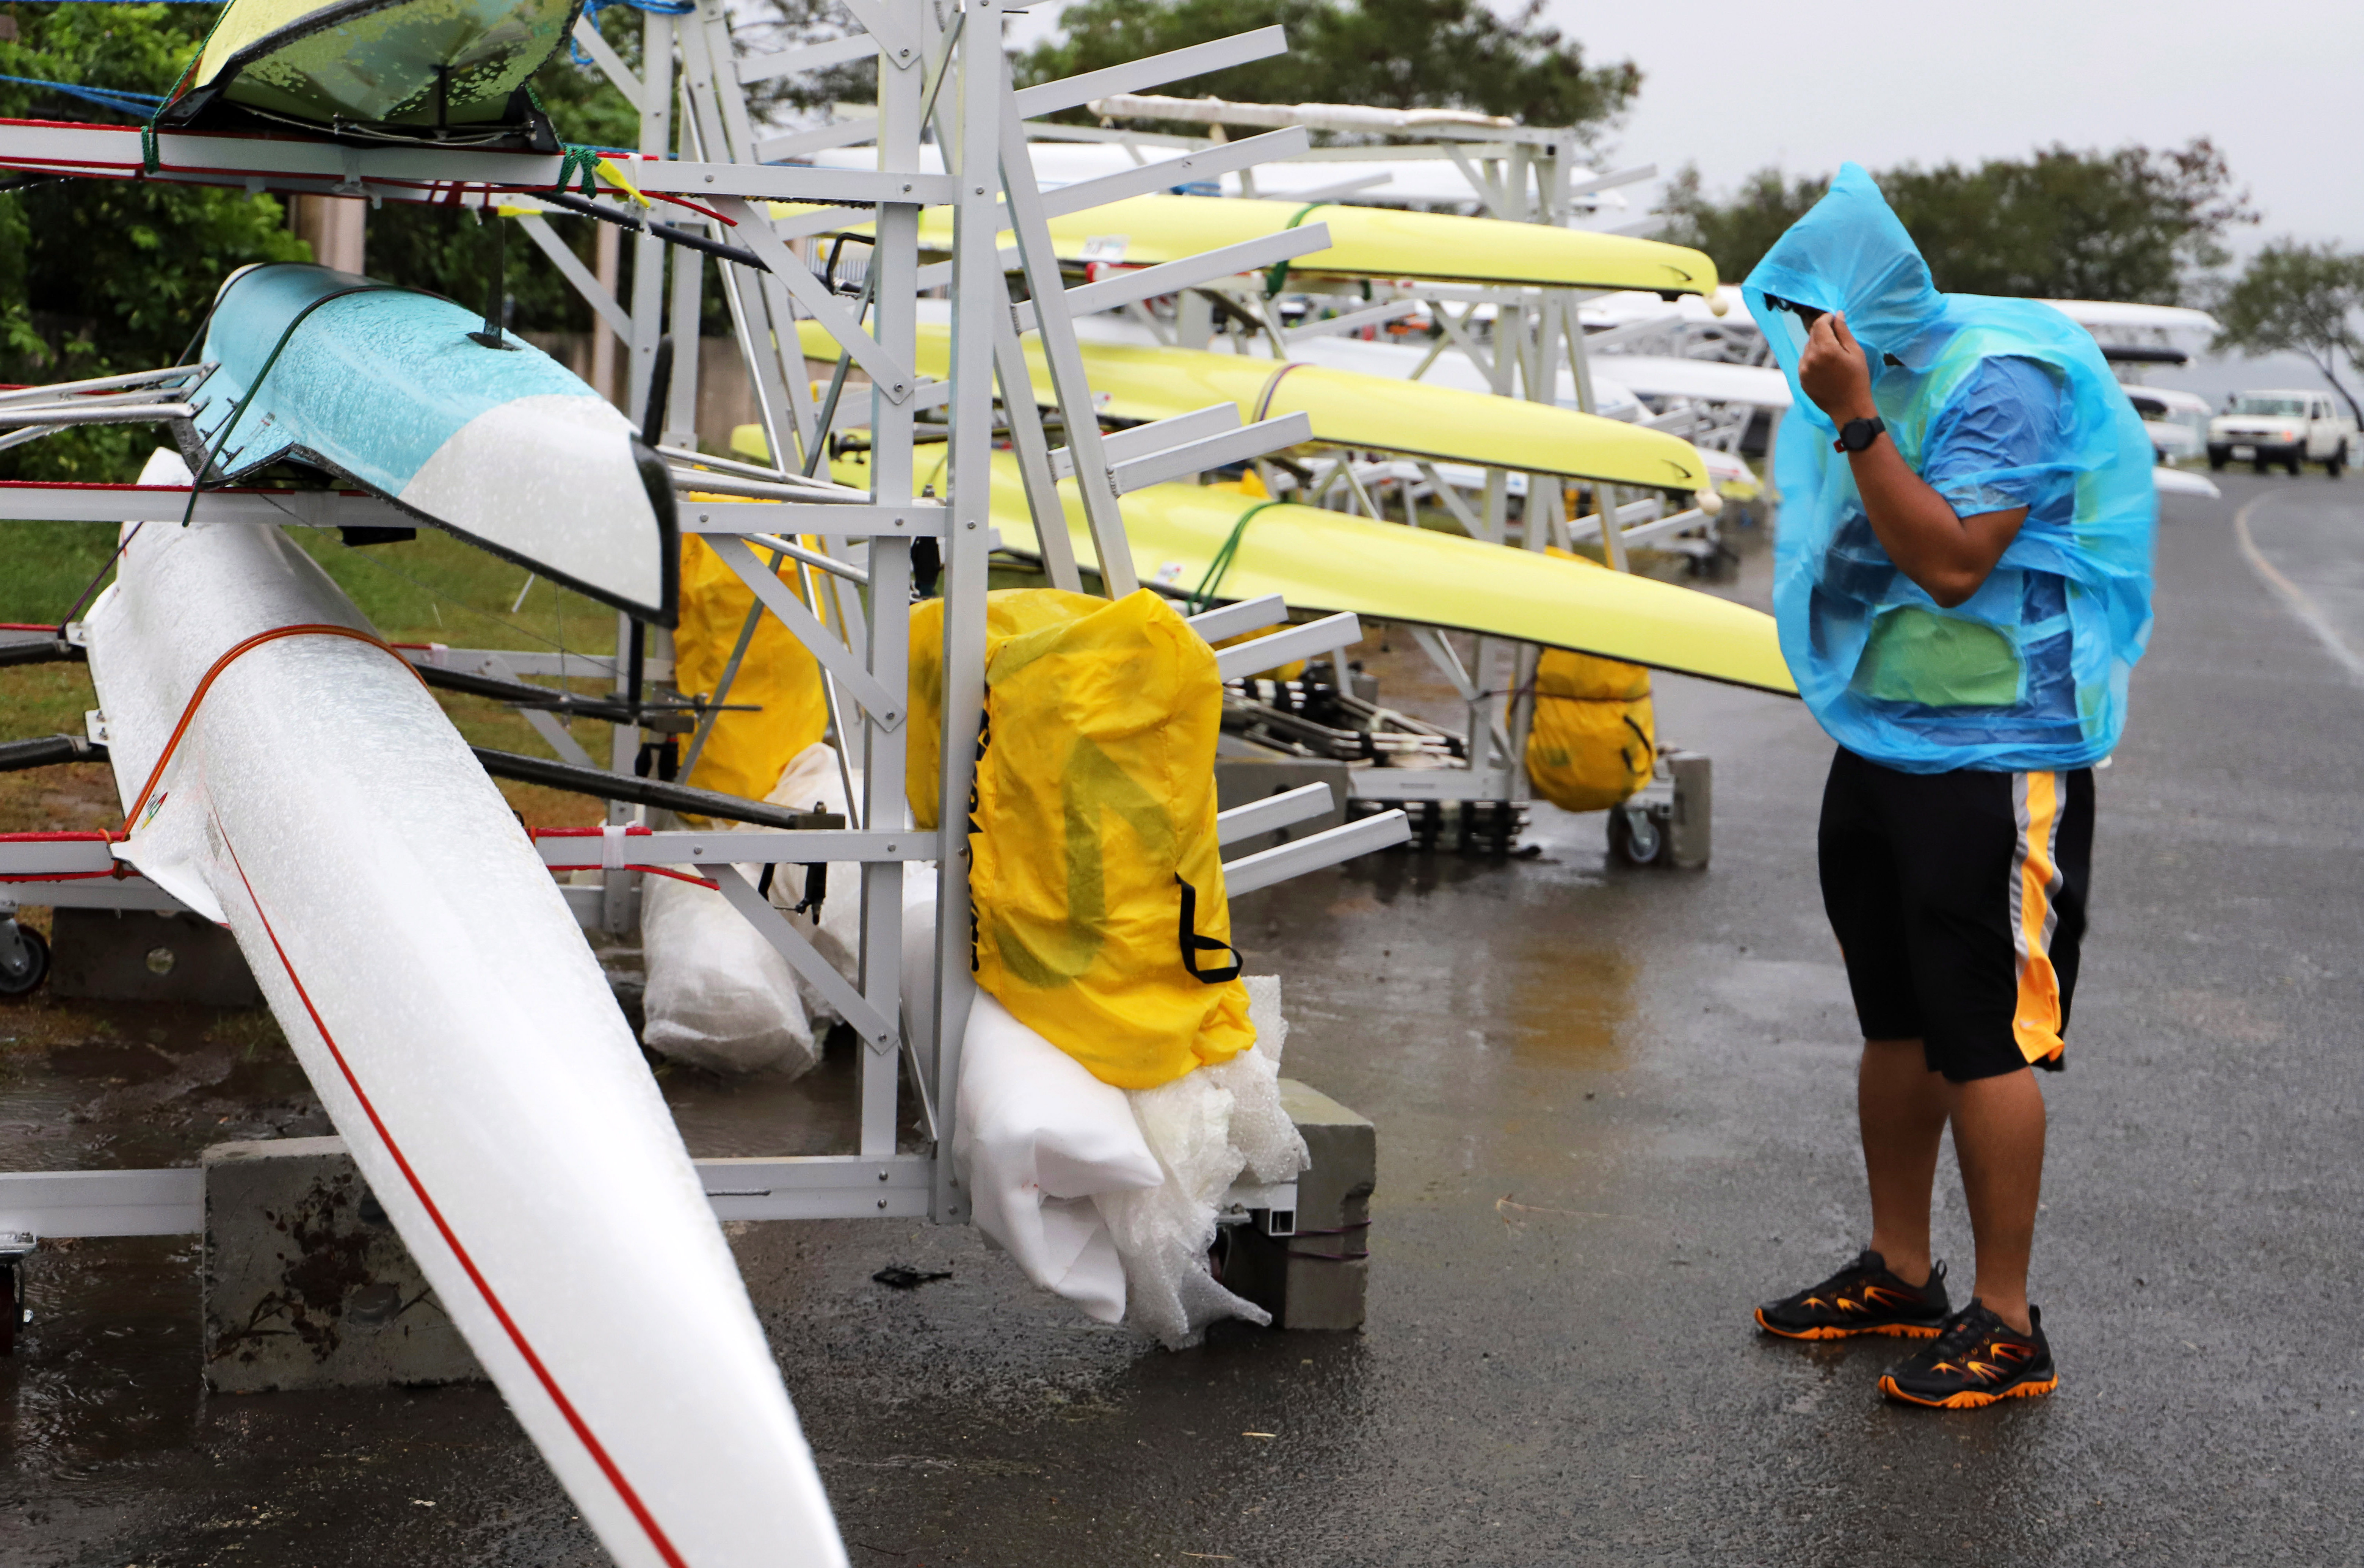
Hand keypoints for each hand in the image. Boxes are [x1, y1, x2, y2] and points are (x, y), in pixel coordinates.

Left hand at [1798, 310, 1876, 425]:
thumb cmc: (1857, 379)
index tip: (1833, 319)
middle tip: (1835, 337)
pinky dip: (1812, 358)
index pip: (1819, 324)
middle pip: (1812, 335)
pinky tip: (1824, 366)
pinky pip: (1804, 361)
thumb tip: (1837, 315)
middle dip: (1823, 331)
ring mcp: (1803, 369)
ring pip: (1807, 348)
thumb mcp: (1855, 352)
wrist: (1849, 408)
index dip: (1826, 318)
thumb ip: (1844, 332)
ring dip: (1817, 345)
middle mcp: (1810, 357)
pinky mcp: (1801, 378)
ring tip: (1831, 354)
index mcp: (1825, 348)